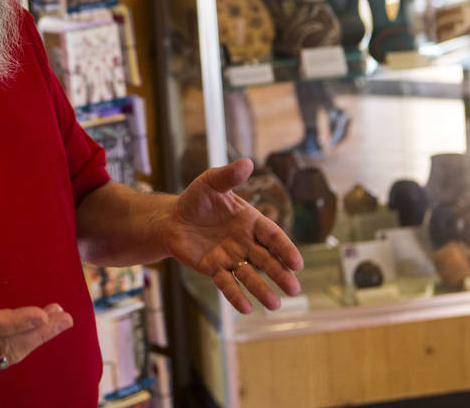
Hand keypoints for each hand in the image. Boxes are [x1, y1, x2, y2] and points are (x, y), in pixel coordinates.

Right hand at [0, 220, 72, 372]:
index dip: (11, 322)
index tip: (39, 314)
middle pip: (2, 345)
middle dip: (34, 332)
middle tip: (61, 315)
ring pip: (7, 354)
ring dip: (37, 338)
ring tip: (63, 319)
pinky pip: (4, 355)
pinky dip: (27, 342)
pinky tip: (45, 327)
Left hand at [163, 159, 303, 312]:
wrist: (172, 218)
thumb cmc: (195, 199)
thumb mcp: (211, 182)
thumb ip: (228, 175)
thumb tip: (247, 162)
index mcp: (250, 221)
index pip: (272, 236)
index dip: (285, 249)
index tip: (297, 263)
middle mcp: (244, 242)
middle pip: (266, 260)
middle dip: (280, 274)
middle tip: (294, 290)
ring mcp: (230, 257)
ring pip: (249, 275)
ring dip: (262, 290)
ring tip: (275, 306)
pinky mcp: (213, 268)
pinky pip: (226, 283)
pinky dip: (235, 295)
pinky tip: (245, 308)